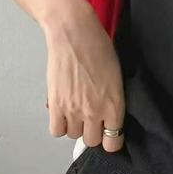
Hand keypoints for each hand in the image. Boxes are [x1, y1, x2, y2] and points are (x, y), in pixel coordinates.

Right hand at [43, 2, 125, 152]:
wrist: (75, 32)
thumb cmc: (98, 46)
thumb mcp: (116, 75)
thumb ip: (113, 99)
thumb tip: (109, 115)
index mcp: (115, 104)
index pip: (113, 141)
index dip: (110, 138)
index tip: (108, 132)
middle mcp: (95, 111)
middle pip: (91, 141)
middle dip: (92, 131)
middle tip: (90, 117)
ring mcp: (74, 110)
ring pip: (73, 135)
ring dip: (75, 125)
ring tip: (76, 108)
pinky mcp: (56, 104)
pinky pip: (56, 130)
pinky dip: (60, 124)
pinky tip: (64, 111)